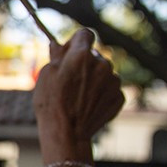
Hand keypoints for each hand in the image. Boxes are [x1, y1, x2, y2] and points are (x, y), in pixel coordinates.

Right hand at [33, 28, 123, 160]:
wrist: (67, 132)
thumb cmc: (52, 102)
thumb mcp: (46, 75)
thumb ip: (57, 56)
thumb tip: (57, 44)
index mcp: (82, 55)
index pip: (85, 34)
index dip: (76, 41)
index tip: (69, 52)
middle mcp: (102, 64)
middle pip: (94, 55)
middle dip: (84, 63)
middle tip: (70, 79)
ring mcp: (113, 81)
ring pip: (104, 72)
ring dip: (94, 78)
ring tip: (78, 96)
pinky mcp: (119, 96)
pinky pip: (110, 88)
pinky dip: (101, 93)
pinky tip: (88, 104)